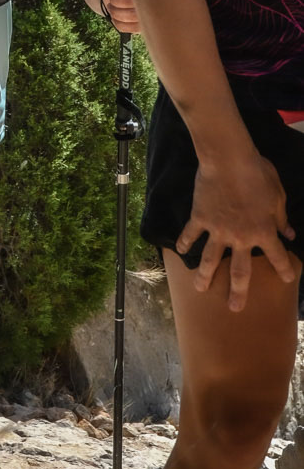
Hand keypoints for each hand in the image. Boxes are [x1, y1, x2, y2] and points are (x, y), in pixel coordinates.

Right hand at [178, 152, 296, 311]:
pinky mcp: (200, 218)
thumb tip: (288, 234)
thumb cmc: (258, 174)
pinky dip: (185, 241)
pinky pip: (191, 233)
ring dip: (205, 276)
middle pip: (241, 271)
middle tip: (235, 308)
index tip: (286, 280)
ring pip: (211, 259)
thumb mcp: (277, 195)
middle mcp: (240, 237)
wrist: (228, 160)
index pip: (277, 257)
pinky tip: (180, 250)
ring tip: (200, 289)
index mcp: (263, 232)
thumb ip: (281, 218)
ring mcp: (218, 230)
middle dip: (239, 292)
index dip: (283, 269)